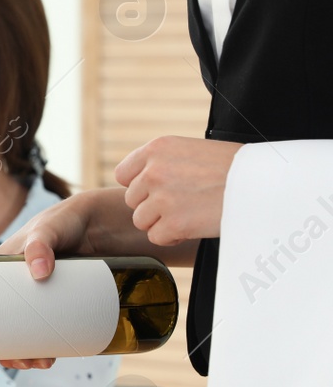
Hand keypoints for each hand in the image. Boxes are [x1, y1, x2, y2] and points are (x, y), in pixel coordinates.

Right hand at [0, 195, 100, 369]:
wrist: (105, 223)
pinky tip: (53, 356)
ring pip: (26, 331)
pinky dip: (49, 345)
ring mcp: (41, 297)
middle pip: (3, 324)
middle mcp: (17, 286)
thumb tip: (39, 271)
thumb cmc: (66, 220)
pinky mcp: (64, 302)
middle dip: (6, 349)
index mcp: (0, 269)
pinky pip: (51, 328)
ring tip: (39, 363)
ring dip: (27, 352)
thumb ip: (40, 244)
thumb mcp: (48, 229)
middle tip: (18, 362)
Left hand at [114, 136, 242, 246]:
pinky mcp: (173, 222)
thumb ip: (162, 164)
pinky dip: (171, 237)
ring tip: (189, 213)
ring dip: (162, 222)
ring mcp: (161, 198)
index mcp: (157, 149)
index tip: (158, 191)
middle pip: (132, 200)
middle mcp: (153, 171)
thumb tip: (138, 183)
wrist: (263, 183)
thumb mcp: (191, 151)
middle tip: (182, 203)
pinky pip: (155, 237)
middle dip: (153, 205)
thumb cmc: (233, 167)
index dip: (139, 186)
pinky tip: (191, 226)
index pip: (123, 174)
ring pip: (141, 220)